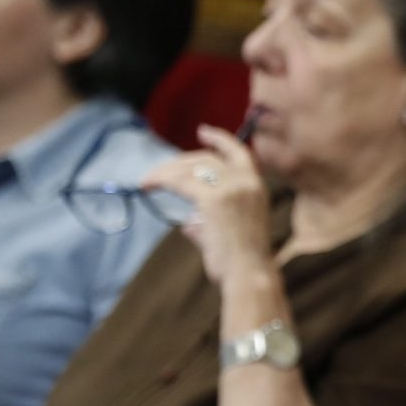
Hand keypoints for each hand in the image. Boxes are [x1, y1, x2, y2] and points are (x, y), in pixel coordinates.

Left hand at [143, 124, 271, 286]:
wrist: (250, 275)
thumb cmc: (242, 262)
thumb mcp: (235, 232)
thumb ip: (211, 223)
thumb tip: (188, 224)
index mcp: (257, 187)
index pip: (239, 152)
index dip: (220, 139)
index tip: (203, 131)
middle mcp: (247, 182)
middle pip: (207, 159)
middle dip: (179, 162)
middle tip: (159, 173)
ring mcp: (231, 189)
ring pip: (190, 168)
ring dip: (165, 172)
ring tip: (148, 182)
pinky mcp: (212, 199)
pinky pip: (180, 181)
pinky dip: (161, 180)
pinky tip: (148, 186)